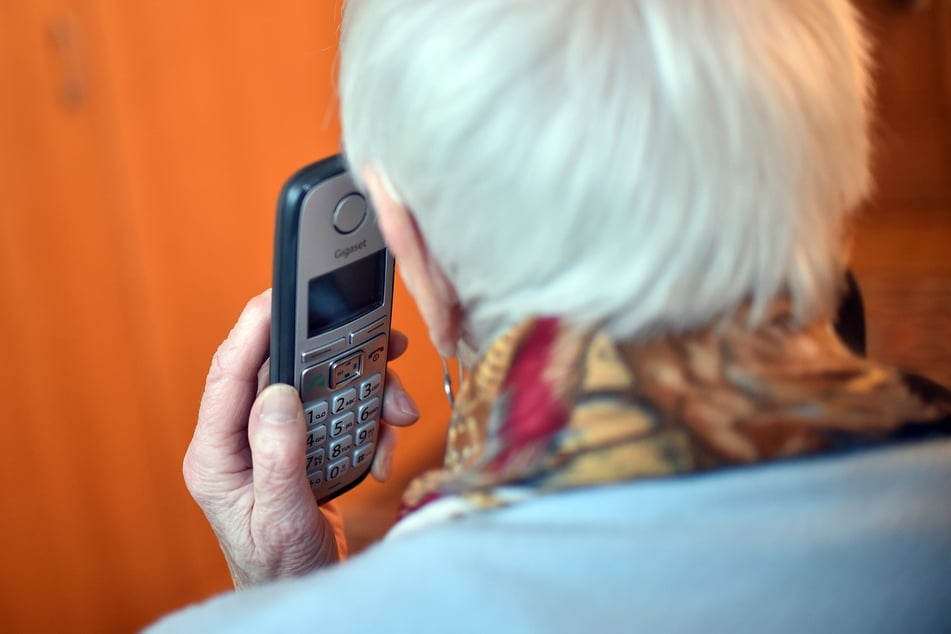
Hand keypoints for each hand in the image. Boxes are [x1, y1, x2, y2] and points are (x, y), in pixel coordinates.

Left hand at [182, 290, 419, 588]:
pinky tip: (382, 449)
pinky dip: (369, 424)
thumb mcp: (280, 519)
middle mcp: (241, 438)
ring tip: (397, 413)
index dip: (253, 329)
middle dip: (338, 360)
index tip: (280, 295)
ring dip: (366, 394)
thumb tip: (278, 393)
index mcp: (216, 453)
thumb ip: (277, 457)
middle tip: (383, 346)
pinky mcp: (302, 444)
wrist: (303, 591)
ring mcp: (273, 439)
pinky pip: (339, 413)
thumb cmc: (280, 566)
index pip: (228, 375)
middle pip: (285, 370)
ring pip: (320, 387)